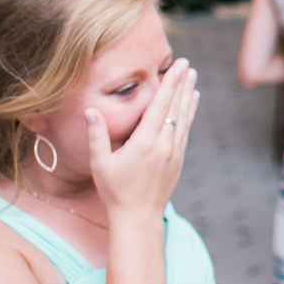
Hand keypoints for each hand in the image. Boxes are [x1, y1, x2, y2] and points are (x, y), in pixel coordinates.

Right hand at [87, 59, 198, 221]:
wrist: (138, 217)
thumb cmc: (115, 191)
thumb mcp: (100, 164)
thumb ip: (96, 135)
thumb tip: (90, 110)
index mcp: (145, 143)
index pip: (160, 106)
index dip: (170, 84)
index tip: (178, 66)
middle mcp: (164, 146)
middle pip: (175, 108)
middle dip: (181, 85)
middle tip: (187, 65)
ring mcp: (174, 153)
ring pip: (184, 119)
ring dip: (187, 97)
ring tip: (192, 78)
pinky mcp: (178, 160)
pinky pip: (185, 131)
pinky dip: (188, 114)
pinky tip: (191, 104)